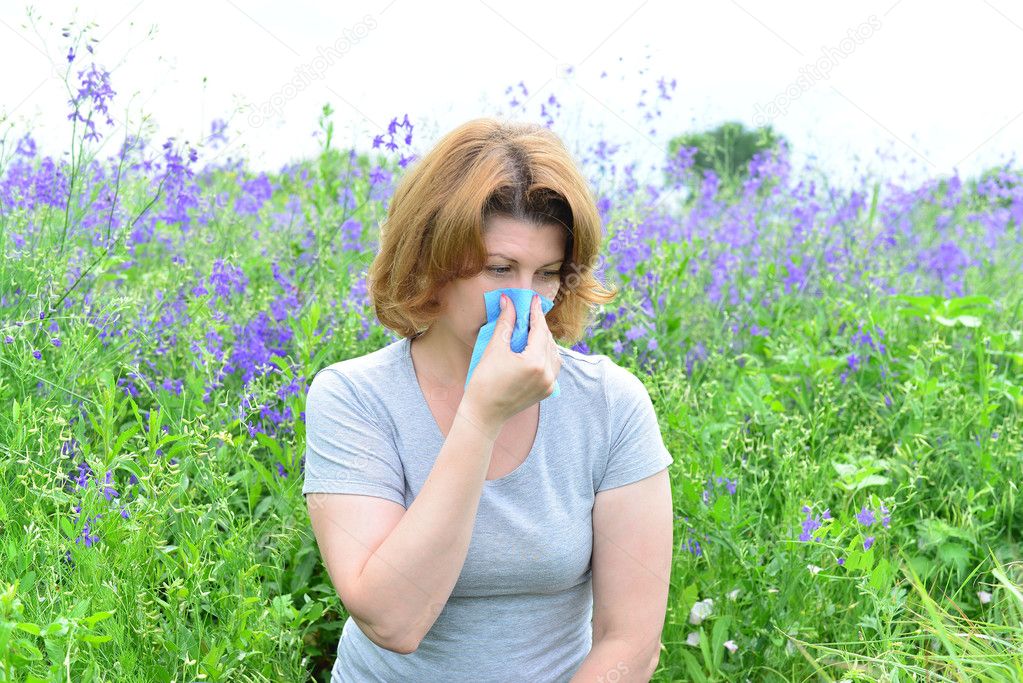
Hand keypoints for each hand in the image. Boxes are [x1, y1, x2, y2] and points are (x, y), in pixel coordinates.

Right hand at [462, 293, 561, 428]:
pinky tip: (536, 348)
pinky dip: (546, 354)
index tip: (532, 299)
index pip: (539, 329)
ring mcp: (549, 384)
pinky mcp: (548, 391)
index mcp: (535, 362)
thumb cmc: (484, 381)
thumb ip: (506, 323)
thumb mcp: (494, 349)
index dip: (535, 312)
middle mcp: (547, 374)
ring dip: (544, 339)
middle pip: (547, 340)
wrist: (484, 413)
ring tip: (532, 329)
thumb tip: (509, 301)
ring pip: (553, 353)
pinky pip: (552, 366)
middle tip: (529, 312)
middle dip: (538, 325)